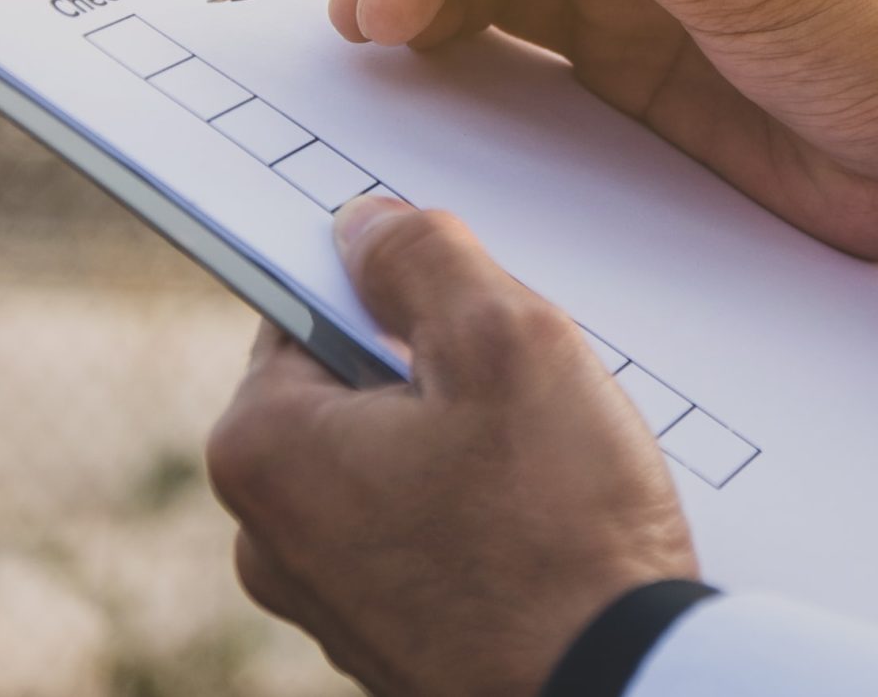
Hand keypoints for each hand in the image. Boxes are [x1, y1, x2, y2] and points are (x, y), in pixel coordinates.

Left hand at [206, 196, 695, 696]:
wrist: (615, 690)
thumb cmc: (559, 528)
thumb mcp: (503, 337)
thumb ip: (422, 256)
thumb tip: (365, 227)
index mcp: (262, 449)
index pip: (304, 307)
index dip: (391, 285)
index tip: (459, 295)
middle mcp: (269, 536)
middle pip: (352, 387)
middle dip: (438, 369)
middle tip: (522, 385)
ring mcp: (329, 601)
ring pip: (397, 460)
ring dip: (466, 441)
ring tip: (546, 461)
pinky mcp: (391, 641)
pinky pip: (426, 532)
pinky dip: (480, 512)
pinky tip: (546, 522)